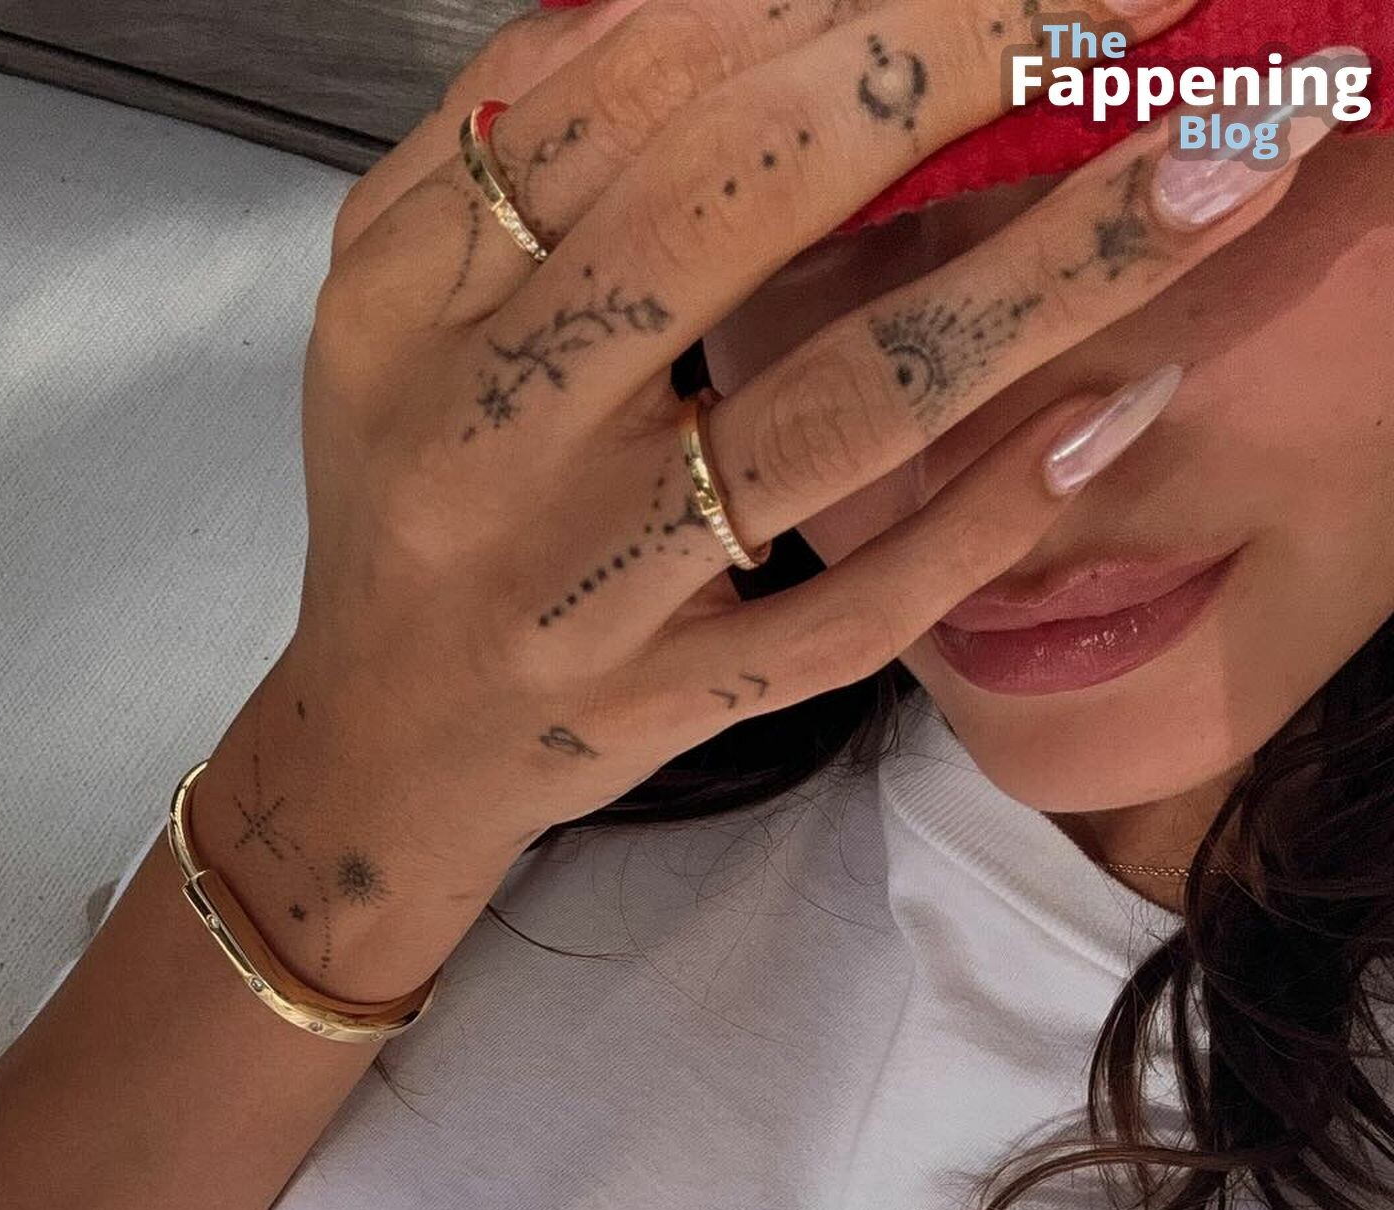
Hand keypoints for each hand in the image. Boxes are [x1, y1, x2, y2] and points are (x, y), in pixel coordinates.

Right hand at [202, 0, 1304, 996]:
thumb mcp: (385, 296)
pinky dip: (981, 517)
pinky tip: (1110, 411)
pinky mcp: (666, 702)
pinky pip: (844, 614)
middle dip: (958, 68)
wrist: (380, 743)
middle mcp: (493, 438)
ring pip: (832, 416)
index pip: (629, 90)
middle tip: (1146, 0)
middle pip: (735, 210)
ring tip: (1220, 170)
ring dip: (1043, 280)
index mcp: (415, 302)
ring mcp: (589, 586)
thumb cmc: (403, 493)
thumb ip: (494, 132)